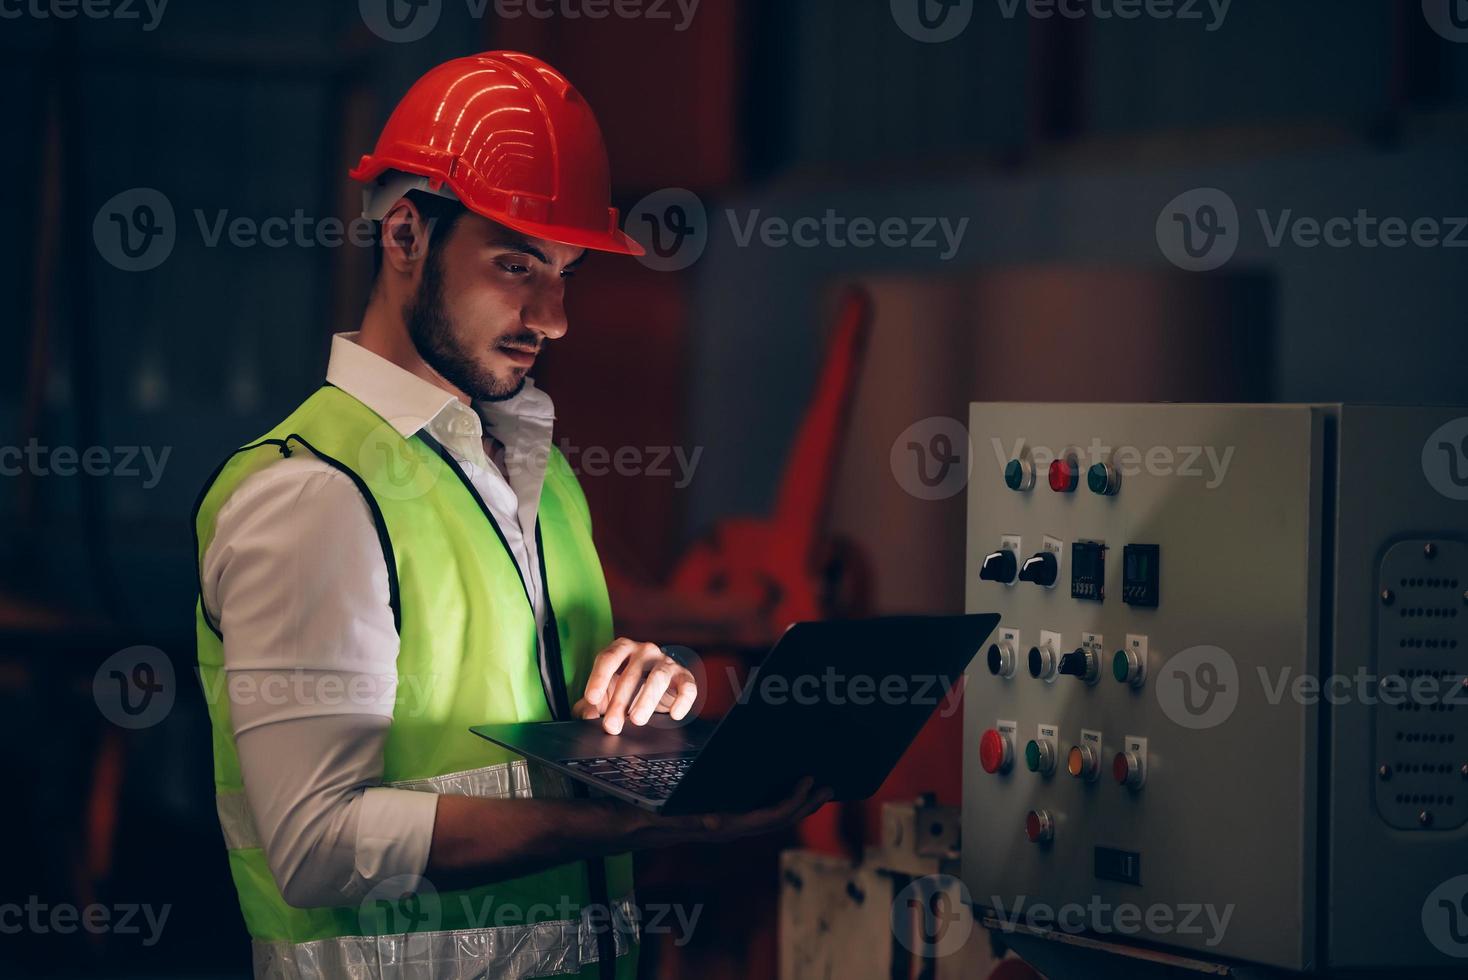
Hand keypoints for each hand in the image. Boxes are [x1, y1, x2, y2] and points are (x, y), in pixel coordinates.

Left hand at [573, 637, 696, 733]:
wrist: (659, 685)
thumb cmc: (627, 687)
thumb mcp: (605, 694)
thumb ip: (588, 705)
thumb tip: (587, 714)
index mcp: (622, 649)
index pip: (608, 658)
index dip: (599, 678)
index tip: (592, 698)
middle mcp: (645, 651)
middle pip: (632, 673)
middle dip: (620, 701)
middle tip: (611, 725)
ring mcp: (666, 662)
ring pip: (658, 677)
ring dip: (646, 700)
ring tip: (637, 720)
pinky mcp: (684, 676)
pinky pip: (686, 686)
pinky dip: (682, 700)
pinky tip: (674, 714)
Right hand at [638, 777, 834, 845]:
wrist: (598, 827)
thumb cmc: (622, 819)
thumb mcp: (651, 818)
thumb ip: (683, 823)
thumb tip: (718, 824)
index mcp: (711, 828)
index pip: (763, 820)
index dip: (791, 803)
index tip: (810, 782)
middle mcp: (716, 827)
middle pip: (771, 819)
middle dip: (802, 804)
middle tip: (828, 783)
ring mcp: (710, 822)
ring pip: (760, 816)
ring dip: (788, 801)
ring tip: (809, 782)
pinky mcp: (702, 815)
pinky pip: (741, 807)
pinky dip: (762, 796)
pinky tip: (768, 782)